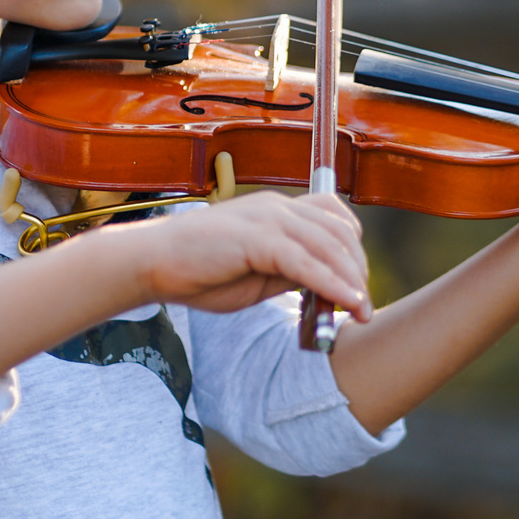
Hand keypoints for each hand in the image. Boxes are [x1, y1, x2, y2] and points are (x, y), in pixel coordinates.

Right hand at [103, 190, 373, 320]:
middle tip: (363, 306)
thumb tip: (327, 287)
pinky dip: (332, 283)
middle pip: (340, 232)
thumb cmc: (200, 272)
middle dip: (358, 269)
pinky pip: (306, 262)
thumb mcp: (258, 274)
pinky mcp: (257, 239)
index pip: (334, 217)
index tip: (357, 284)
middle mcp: (277, 208)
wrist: (154, 264)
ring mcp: (267, 219)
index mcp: (277, 211)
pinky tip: (347, 302)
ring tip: (361, 311)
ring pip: (329, 246)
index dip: (352, 249)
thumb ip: (291, 273)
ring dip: (352, 280)